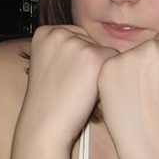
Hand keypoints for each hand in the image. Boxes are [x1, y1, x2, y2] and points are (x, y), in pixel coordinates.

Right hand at [20, 25, 118, 145]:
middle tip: (72, 83)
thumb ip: (65, 47)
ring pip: (104, 51)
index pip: (77, 35)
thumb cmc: (49, 101)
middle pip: (91, 40)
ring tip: (80, 88)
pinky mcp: (94, 57)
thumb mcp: (49, 64)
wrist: (45, 125)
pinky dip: (108, 77)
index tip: (65, 74)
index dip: (77, 58)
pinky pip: (115, 62)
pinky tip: (91, 90)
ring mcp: (76, 43)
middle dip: (89, 61)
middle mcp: (59, 33)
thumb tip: (92, 42)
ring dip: (99, 69)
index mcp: (44, 32)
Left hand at [98, 24, 158, 156]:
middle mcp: (150, 47)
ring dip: (127, 69)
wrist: (151, 143)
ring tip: (135, 97)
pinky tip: (122, 98)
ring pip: (125, 55)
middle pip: (143, 46)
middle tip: (146, 90)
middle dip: (144, 63)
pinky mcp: (106, 68)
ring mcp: (126, 57)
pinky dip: (112, 79)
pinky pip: (109, 66)